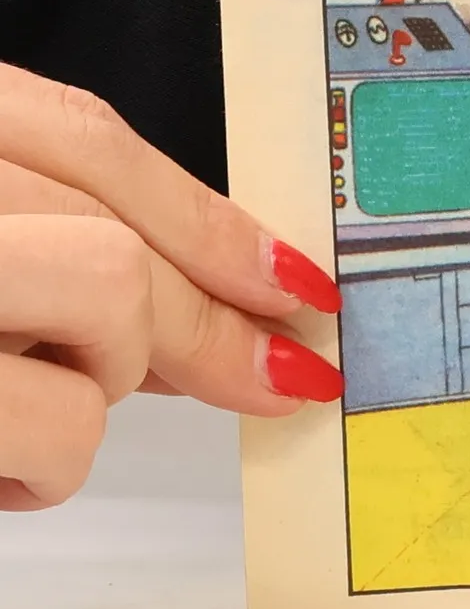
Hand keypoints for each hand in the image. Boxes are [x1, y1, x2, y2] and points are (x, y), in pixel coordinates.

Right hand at [0, 66, 344, 511]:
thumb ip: (63, 251)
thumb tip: (213, 314)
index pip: (88, 138)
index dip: (211, 218)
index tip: (299, 282)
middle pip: (118, 240)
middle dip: (208, 324)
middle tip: (283, 376)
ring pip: (105, 316)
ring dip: (96, 389)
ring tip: (25, 416)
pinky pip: (54, 430)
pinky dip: (42, 467)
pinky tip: (1, 470)